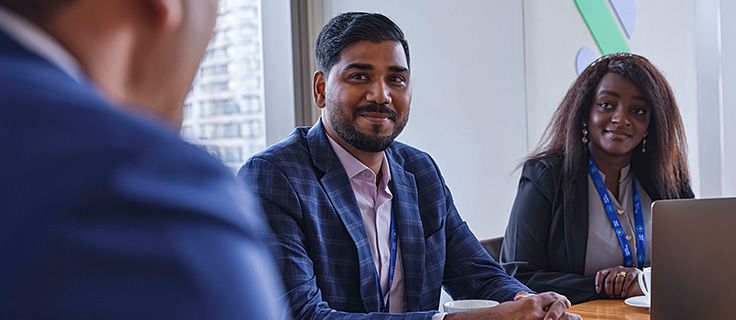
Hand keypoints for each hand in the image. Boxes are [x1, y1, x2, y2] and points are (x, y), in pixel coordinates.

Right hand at [445, 291, 580, 319]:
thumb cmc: (502, 315)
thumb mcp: (516, 304)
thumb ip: (527, 302)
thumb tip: (531, 298)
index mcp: (531, 301)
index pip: (553, 298)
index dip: (561, 300)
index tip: (567, 302)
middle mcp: (536, 311)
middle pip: (560, 309)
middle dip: (569, 313)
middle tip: (575, 316)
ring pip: (558, 319)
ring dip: (567, 319)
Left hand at [595, 266, 642, 297]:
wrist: (643, 282)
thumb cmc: (628, 285)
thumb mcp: (617, 285)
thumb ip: (611, 286)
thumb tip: (602, 292)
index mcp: (611, 271)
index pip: (601, 274)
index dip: (598, 282)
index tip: (598, 291)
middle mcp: (617, 269)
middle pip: (609, 279)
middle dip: (609, 290)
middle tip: (611, 296)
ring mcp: (626, 269)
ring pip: (618, 280)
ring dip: (617, 290)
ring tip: (619, 296)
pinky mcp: (634, 271)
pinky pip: (628, 279)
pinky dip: (625, 288)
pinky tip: (624, 293)